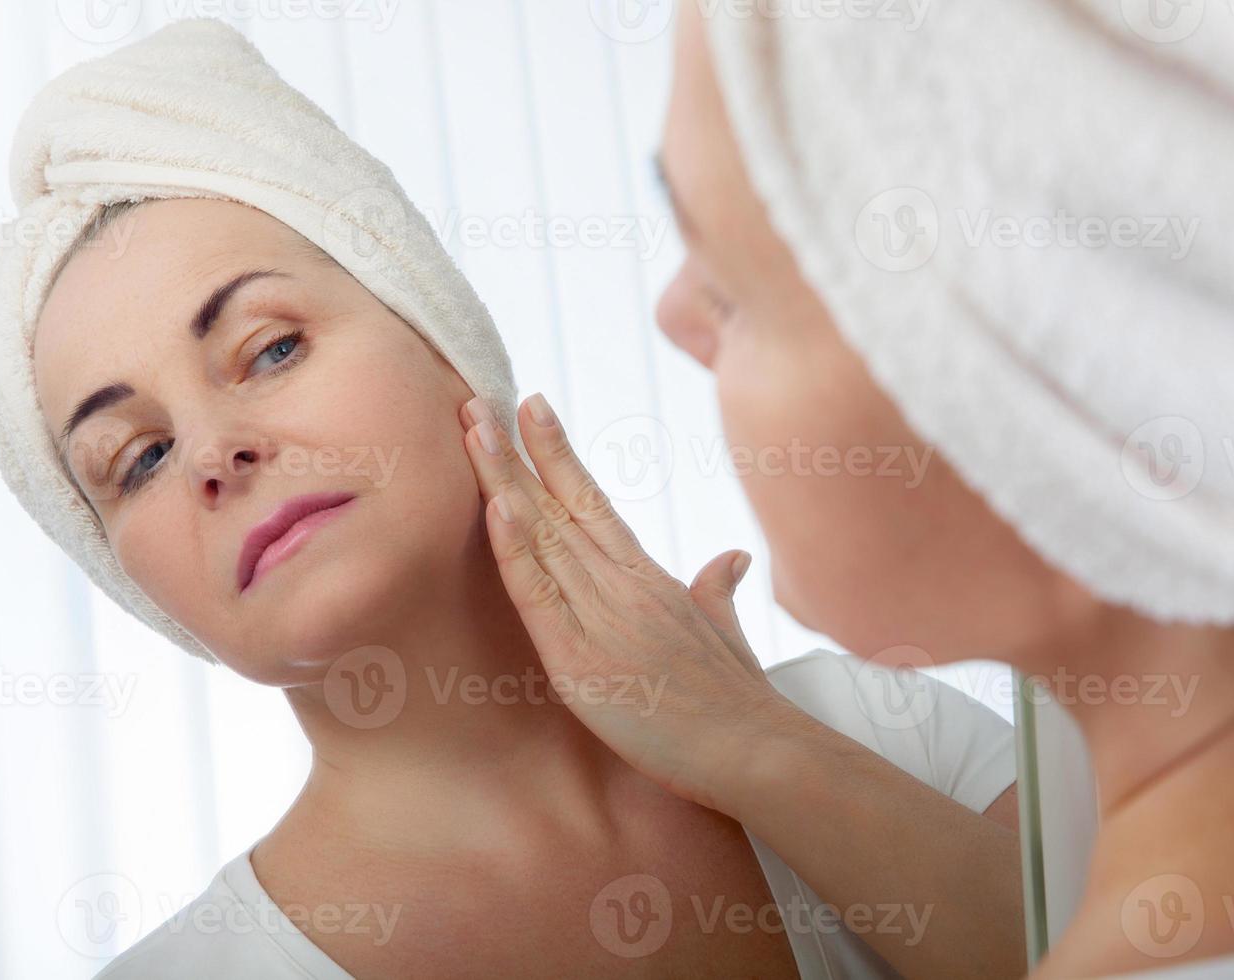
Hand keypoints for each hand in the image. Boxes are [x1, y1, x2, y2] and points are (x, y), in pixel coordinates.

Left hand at [459, 392, 798, 811]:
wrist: (758, 749)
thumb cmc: (742, 701)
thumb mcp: (726, 633)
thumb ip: (717, 591)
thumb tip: (731, 557)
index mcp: (648, 578)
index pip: (593, 501)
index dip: (557, 453)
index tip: (530, 406)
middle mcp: (622, 584)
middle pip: (558, 504)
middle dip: (513, 451)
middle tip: (476, 399)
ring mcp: (601, 617)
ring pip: (542, 534)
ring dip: (503, 479)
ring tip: (474, 429)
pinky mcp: (581, 659)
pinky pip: (540, 595)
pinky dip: (517, 549)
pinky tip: (498, 507)